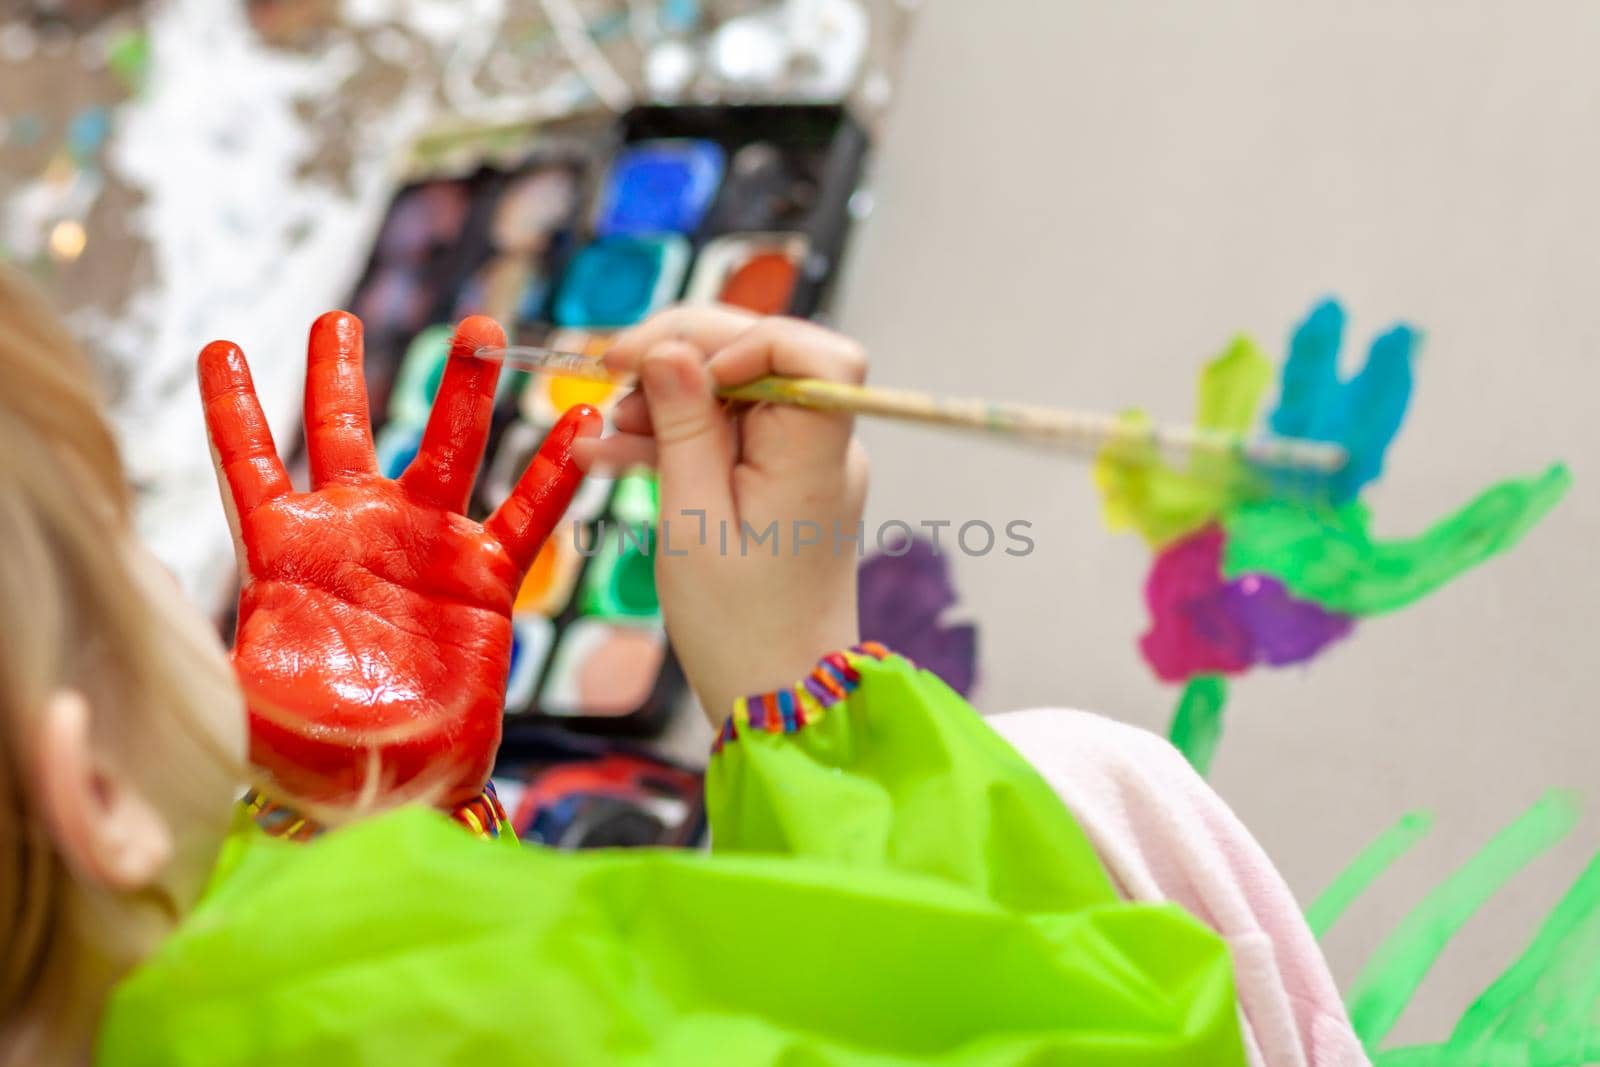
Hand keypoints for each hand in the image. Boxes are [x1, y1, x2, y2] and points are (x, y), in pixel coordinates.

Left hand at [201, 311, 599, 807]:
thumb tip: (155, 611)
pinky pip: (526, 517)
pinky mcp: (486, 580)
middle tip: (336, 319)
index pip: (251, 464)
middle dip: (337, 375)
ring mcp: (425, 549)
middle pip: (342, 434)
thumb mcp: (248, 698)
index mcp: (286, 553)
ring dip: (462, 391)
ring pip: (444, 452)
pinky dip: (552, 473)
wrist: (399, 786)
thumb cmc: (316, 752)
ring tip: (477, 330)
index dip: (234, 409)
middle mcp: (356, 535)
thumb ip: (217, 645)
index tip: (220, 349)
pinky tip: (582, 426)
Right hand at [575, 306, 867, 723]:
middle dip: (679, 359)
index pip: (809, 349)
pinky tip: (608, 453)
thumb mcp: (693, 522)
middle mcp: (821, 445)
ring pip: (733, 393)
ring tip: (599, 436)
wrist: (777, 697)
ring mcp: (800, 461)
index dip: (738, 338)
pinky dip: (672, 437)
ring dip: (663, 402)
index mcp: (815, 452)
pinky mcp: (778, 481)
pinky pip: (727, 435)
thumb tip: (668, 349)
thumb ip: (683, 427)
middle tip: (608, 377)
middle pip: (759, 357)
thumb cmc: (738, 627)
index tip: (666, 362)